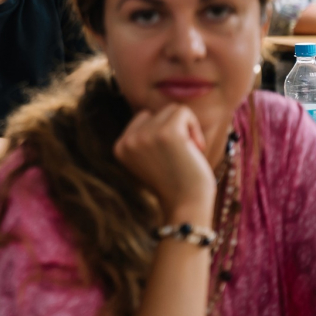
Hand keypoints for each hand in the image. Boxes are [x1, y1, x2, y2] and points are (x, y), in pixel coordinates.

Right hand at [113, 104, 215, 223]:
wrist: (186, 206)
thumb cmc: (175, 184)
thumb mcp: (149, 160)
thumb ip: (144, 139)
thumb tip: (153, 112)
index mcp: (120, 147)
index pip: (143, 119)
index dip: (161, 133)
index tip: (168, 157)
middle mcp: (128, 139)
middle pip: (156, 112)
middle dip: (173, 130)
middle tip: (180, 156)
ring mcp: (145, 135)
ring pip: (171, 110)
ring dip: (186, 128)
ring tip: (188, 151)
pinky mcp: (167, 132)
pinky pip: (183, 111)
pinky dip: (194, 127)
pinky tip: (196, 148)